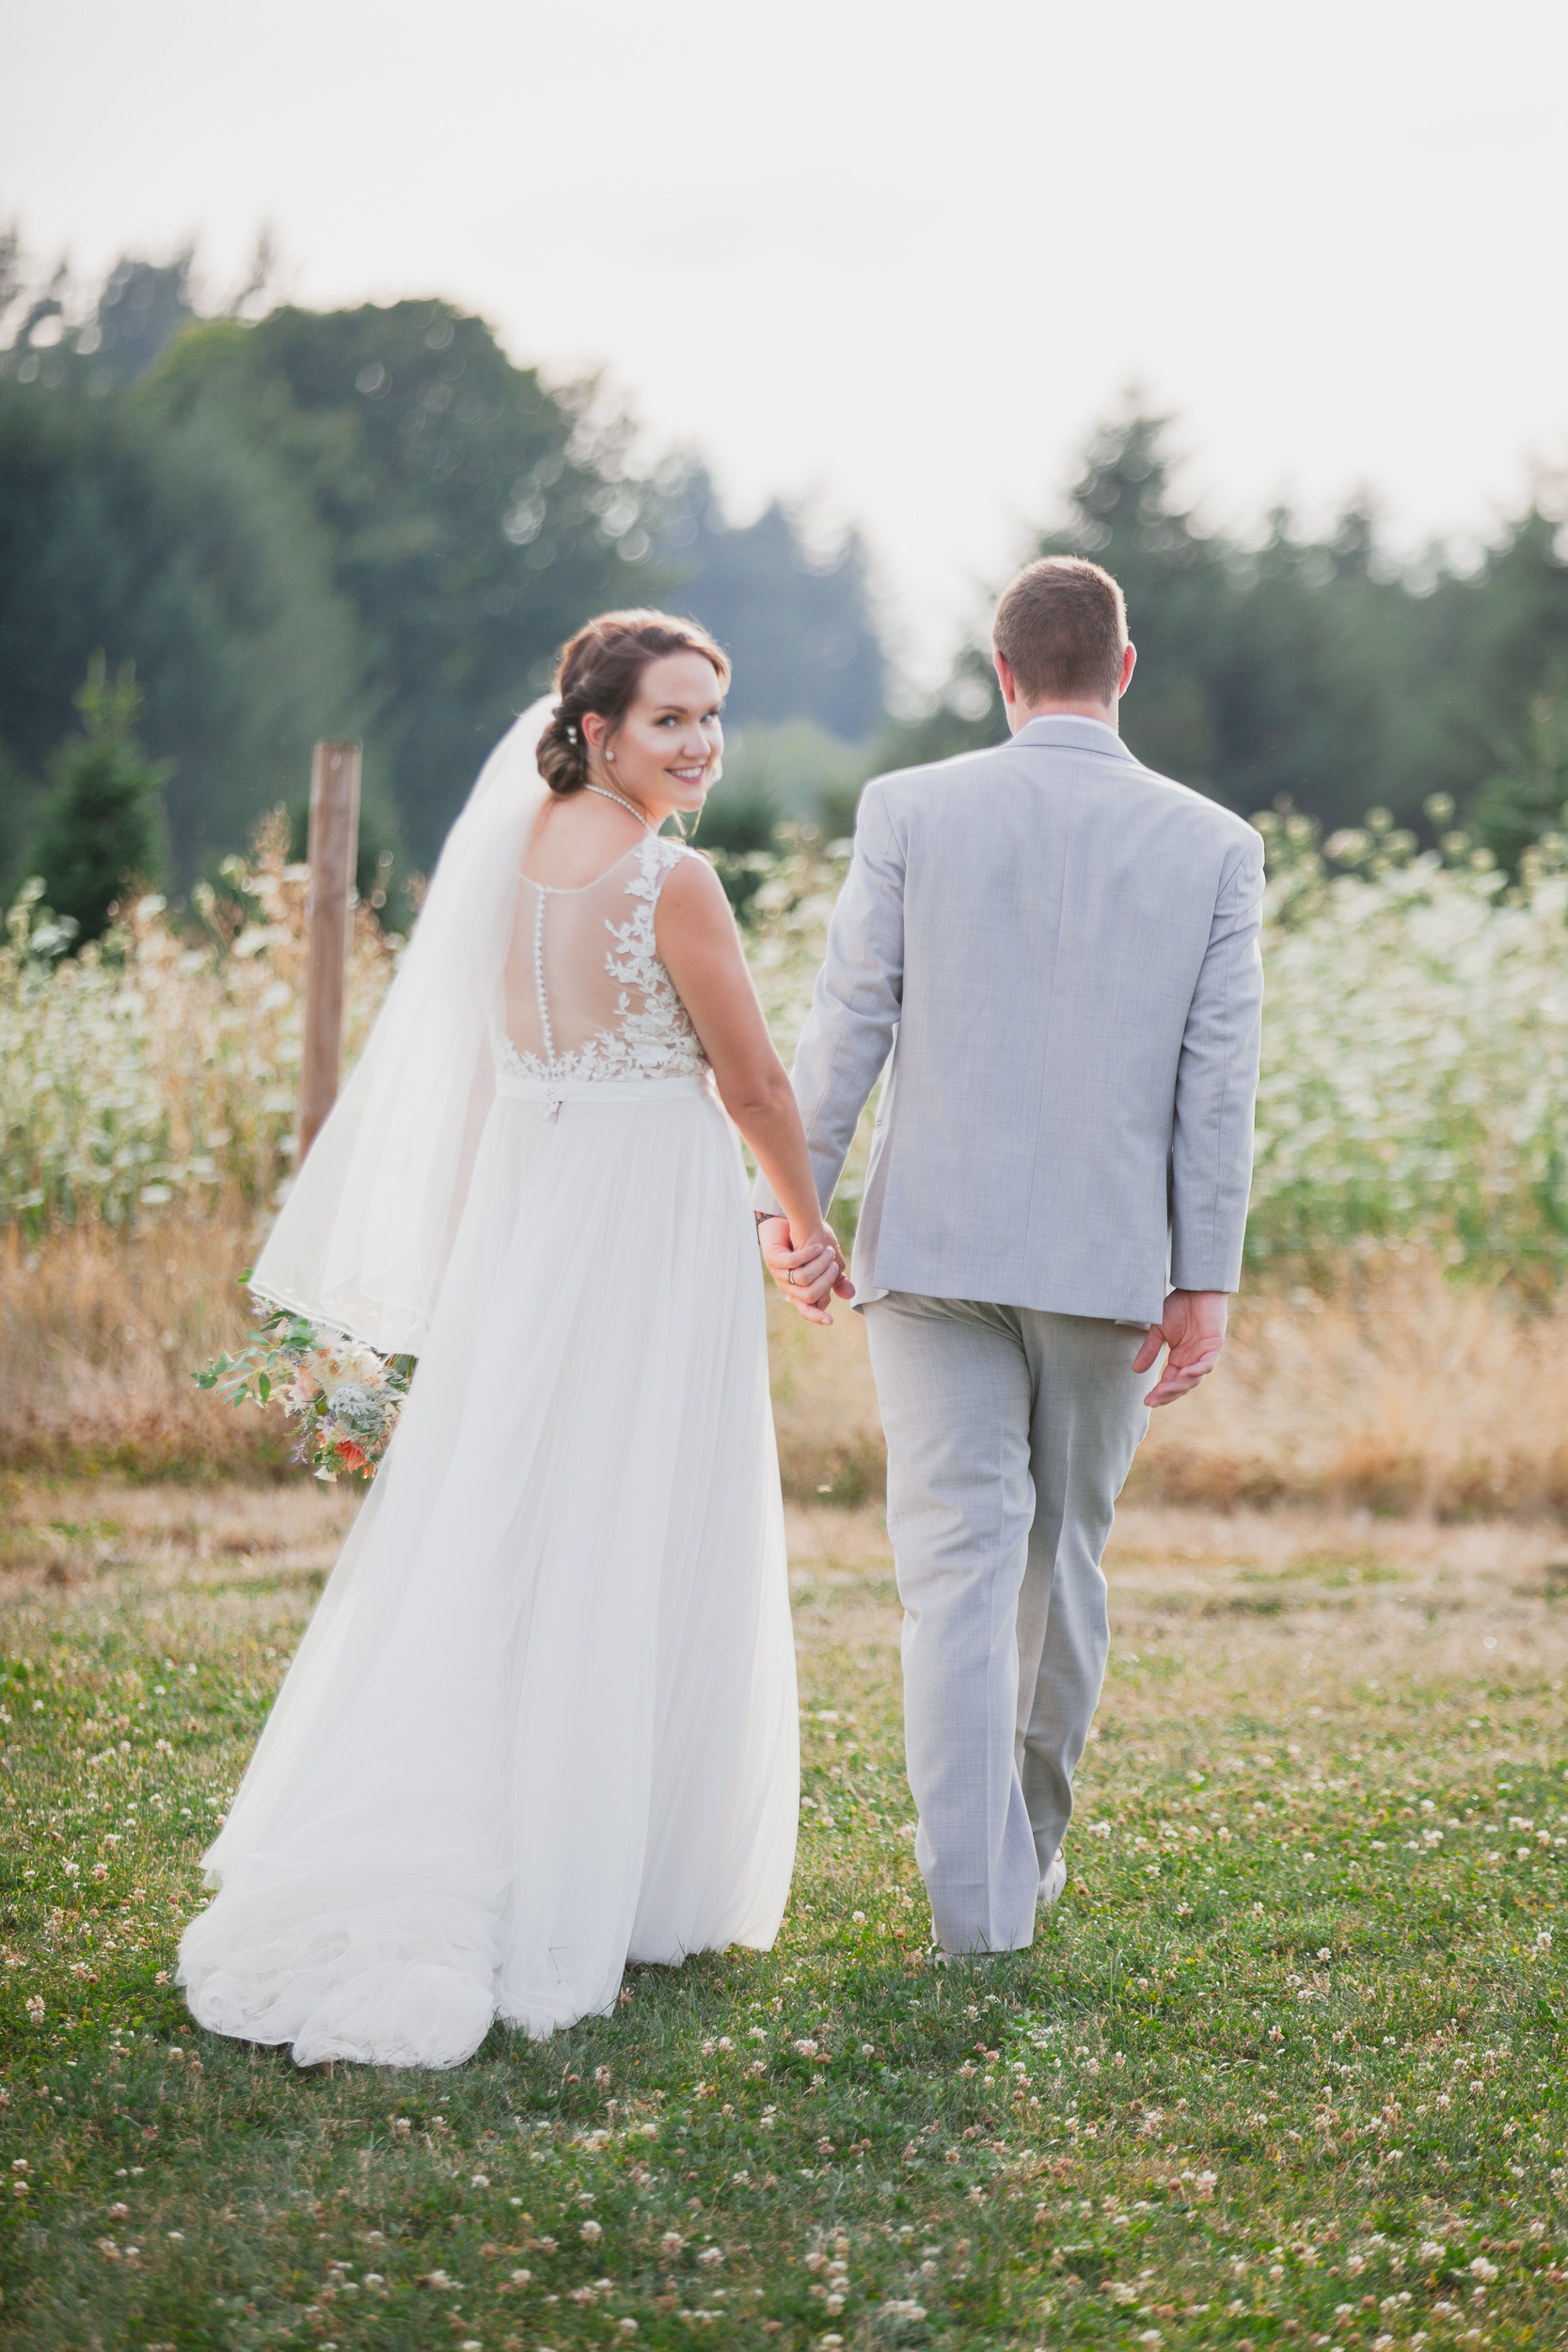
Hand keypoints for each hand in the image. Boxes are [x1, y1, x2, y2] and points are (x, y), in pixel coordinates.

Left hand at [758, 1215, 853, 1325]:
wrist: (789, 1219)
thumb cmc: (809, 1241)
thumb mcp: (827, 1262)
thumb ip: (836, 1279)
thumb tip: (850, 1295)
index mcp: (799, 1289)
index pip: (807, 1310)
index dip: (817, 1317)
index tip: (830, 1321)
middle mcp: (787, 1285)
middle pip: (811, 1295)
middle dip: (827, 1279)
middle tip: (833, 1263)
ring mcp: (778, 1272)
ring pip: (804, 1279)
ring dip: (821, 1264)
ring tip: (826, 1250)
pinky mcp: (773, 1258)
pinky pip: (794, 1262)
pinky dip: (809, 1253)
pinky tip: (817, 1246)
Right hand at [1132, 1289, 1227, 1407]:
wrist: (1195, 1287)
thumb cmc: (1178, 1305)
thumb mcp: (1158, 1330)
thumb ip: (1150, 1350)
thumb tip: (1136, 1371)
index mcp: (1179, 1358)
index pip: (1169, 1381)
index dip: (1158, 1393)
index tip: (1145, 1401)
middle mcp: (1192, 1360)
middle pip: (1181, 1386)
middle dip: (1167, 1395)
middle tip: (1152, 1401)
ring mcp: (1204, 1354)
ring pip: (1194, 1379)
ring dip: (1178, 1386)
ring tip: (1162, 1390)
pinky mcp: (1214, 1345)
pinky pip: (1207, 1365)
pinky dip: (1196, 1371)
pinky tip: (1182, 1374)